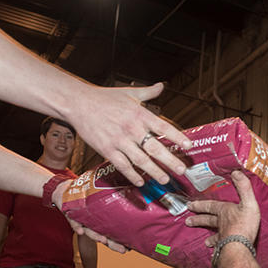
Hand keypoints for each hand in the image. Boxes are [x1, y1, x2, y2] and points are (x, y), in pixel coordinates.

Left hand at [53, 180, 127, 252]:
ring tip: (104, 241)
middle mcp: (91, 224)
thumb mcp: (101, 197)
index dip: (119, 240)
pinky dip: (77, 227)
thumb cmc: (85, 195)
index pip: (110, 233)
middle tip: (123, 250)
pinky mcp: (70, 214)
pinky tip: (81, 231)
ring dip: (96, 237)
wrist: (64, 191)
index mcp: (99, 222)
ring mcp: (81, 220)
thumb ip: (114, 198)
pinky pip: (73, 222)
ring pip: (89, 231)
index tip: (129, 247)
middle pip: (102, 236)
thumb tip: (133, 194)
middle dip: (112, 244)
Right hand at [66, 82, 192, 186]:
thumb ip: (148, 92)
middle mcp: (132, 128)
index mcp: (140, 114)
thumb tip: (162, 86)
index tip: (189, 146)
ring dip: (154, 171)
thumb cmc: (105, 98)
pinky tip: (140, 182)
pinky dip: (132, 174)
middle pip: (155, 147)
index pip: (163, 127)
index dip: (177, 137)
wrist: (78, 103)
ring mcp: (119, 140)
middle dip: (170, 160)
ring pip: (140, 160)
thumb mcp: (129, 92)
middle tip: (182, 170)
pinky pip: (122, 165)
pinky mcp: (106, 149)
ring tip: (165, 179)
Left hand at [184, 171, 259, 244]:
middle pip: (207, 220)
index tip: (189, 205)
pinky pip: (220, 247)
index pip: (210, 206)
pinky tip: (216, 252)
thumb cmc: (244, 224)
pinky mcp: (226, 247)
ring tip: (205, 242)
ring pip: (214, 235)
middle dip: (198, 219)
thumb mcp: (248, 202)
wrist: (240, 245)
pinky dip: (218, 249)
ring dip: (210, 238)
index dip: (200, 204)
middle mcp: (221, 223)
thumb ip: (244, 187)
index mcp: (225, 211)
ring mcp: (223, 236)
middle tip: (187, 221)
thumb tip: (236, 172)